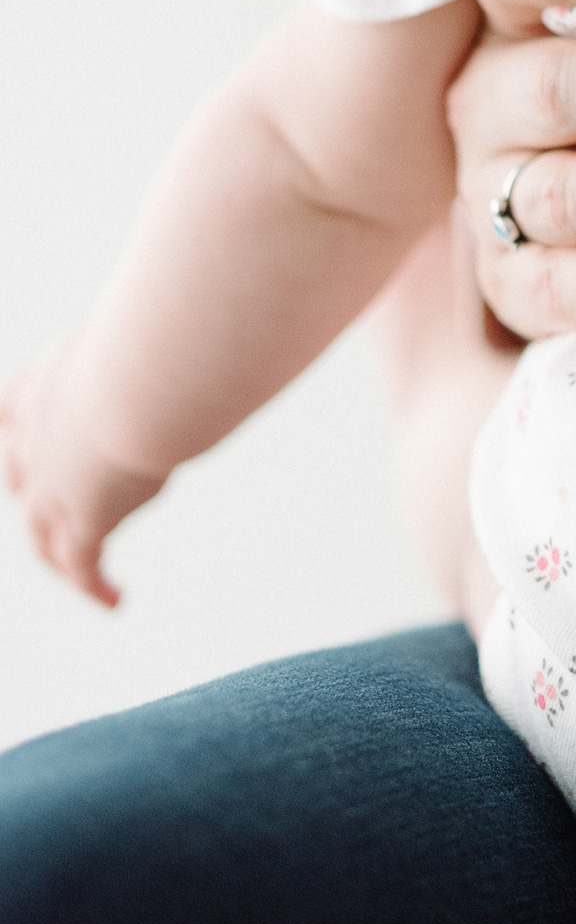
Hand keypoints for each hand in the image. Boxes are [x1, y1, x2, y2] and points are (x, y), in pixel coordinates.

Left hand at [1, 335, 168, 605]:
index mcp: (48, 382)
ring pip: (41, 533)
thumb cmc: (160, 336)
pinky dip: (94, 587)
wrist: (139, 382)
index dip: (18, 426)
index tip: (22, 432)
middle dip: (35, 491)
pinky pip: (80, 565)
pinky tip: (116, 599)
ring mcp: (52, 486)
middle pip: (20, 476)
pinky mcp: (81, 522)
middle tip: (59, 505)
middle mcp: (37, 438)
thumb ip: (161, 336)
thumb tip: (209, 324)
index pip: (12, 407)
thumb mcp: (146, 327)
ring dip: (59, 553)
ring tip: (82, 572)